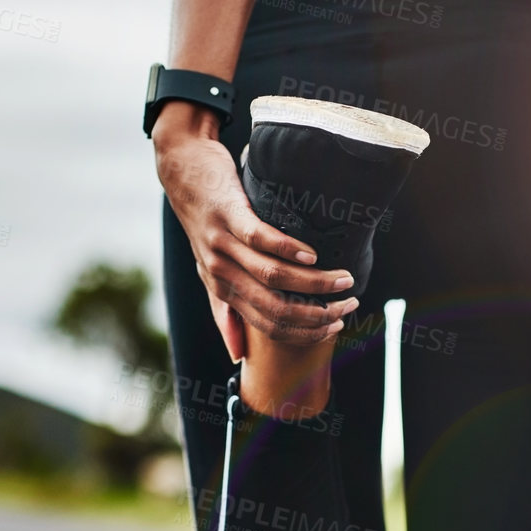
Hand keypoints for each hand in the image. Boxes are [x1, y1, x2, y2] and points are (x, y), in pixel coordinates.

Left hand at [152, 105, 356, 360]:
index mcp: (223, 290)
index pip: (269, 326)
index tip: (337, 324)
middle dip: (319, 312)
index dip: (307, 331)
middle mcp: (221, 272)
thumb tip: (237, 356)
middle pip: (275, 307)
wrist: (181, 174)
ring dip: (315, 282)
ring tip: (344, 279)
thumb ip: (225, 312)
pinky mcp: (229, 215)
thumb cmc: (204, 222)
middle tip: (349, 304)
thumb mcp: (209, 272)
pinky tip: (313, 254)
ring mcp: (224, 244)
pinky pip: (261, 239)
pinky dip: (290, 249)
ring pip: (273, 276)